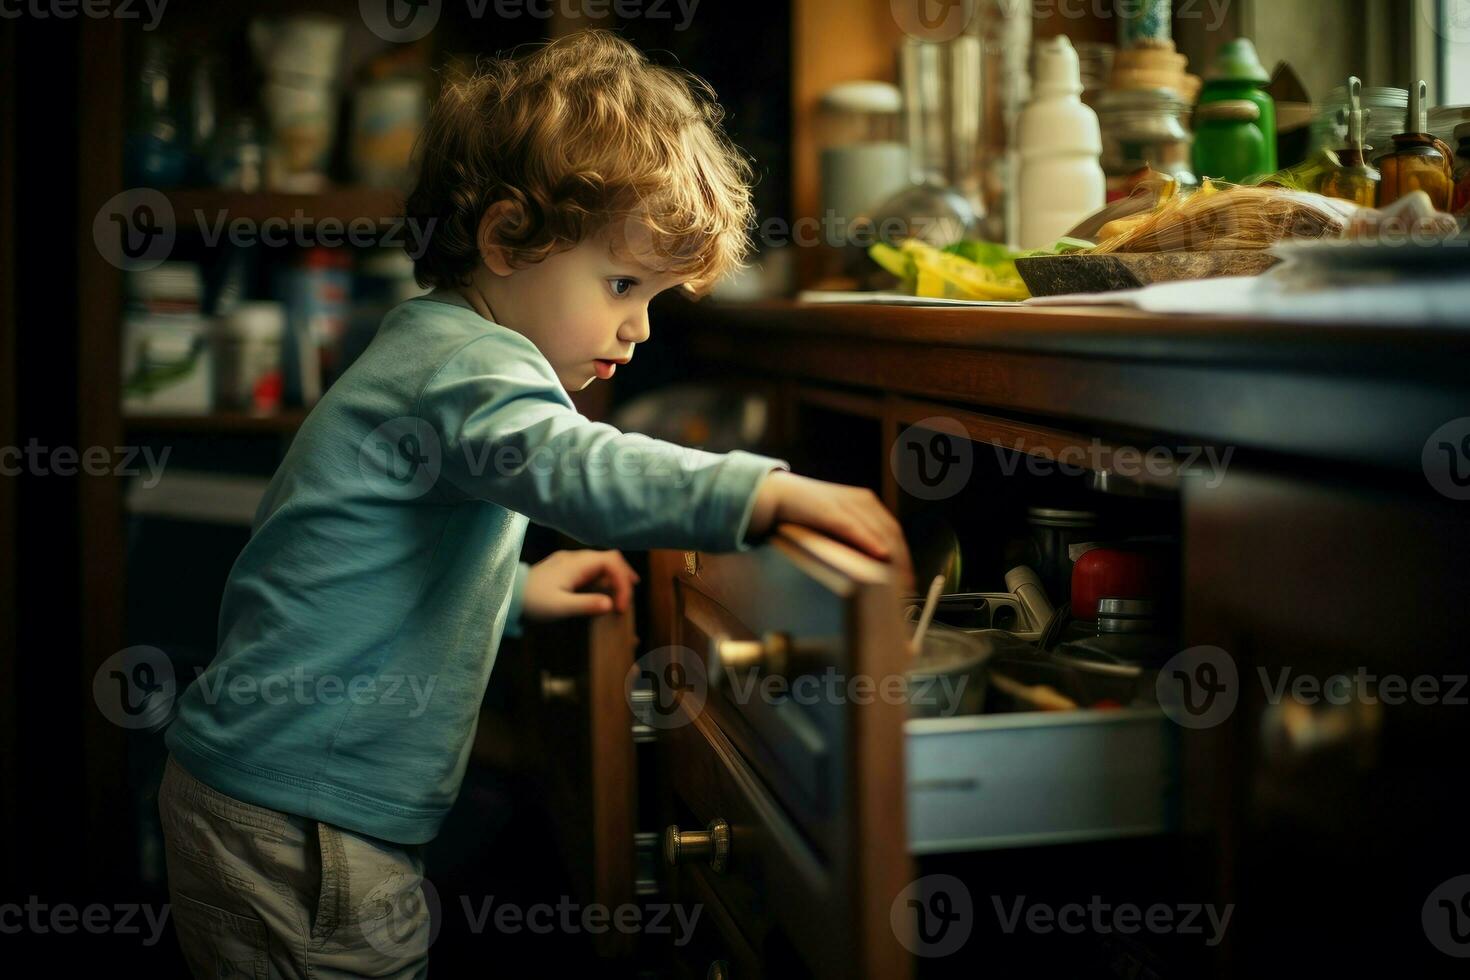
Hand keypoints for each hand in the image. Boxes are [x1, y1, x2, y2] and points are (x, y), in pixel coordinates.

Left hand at [522, 549, 639, 621]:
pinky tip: (604, 591)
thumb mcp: (560, 607)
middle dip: (624, 575)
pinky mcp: (565, 569)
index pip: (611, 563)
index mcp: (577, 563)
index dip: (622, 582)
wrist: (509, 595)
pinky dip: (603, 578)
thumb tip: (611, 604)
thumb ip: (586, 604)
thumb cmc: (533, 601)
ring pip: (601, 562)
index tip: (621, 605)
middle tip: (631, 595)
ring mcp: (570, 562)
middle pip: (610, 558)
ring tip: (623, 594)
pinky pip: (592, 568)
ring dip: (614, 576)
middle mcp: (576, 558)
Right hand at [746, 471, 914, 593]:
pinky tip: (879, 555)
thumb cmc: (805, 514)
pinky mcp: (831, 509)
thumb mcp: (836, 524)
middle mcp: (862, 500)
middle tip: (906, 586)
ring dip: (891, 557)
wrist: (776, 496)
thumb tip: (873, 563)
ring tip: (897, 579)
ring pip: (879, 531)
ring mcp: (847, 503)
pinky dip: (869, 541)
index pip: (893, 531)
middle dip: (902, 561)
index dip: (904, 555)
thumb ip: (854, 538)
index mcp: (866, 502)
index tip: (908, 578)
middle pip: (892, 533)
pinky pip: (855, 527)